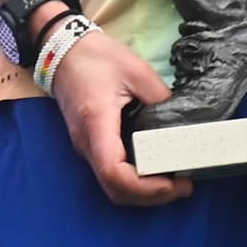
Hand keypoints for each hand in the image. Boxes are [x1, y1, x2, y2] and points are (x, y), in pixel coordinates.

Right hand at [47, 31, 192, 207]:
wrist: (60, 49)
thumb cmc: (95, 57)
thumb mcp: (136, 71)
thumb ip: (162, 99)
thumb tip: (185, 125)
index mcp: (97, 122)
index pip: (114, 171)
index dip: (145, 187)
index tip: (174, 181)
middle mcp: (86, 142)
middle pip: (114, 189)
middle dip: (151, 196)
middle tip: (183, 186)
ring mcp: (84, 145)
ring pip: (111, 187)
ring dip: (143, 193)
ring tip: (174, 182)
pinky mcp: (88, 144)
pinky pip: (109, 175)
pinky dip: (134, 183)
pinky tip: (155, 171)